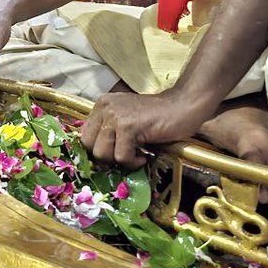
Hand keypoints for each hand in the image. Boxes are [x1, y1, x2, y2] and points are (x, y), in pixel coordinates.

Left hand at [79, 89, 203, 166]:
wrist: (183, 106)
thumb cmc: (157, 117)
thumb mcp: (126, 118)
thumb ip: (109, 131)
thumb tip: (95, 158)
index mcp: (102, 105)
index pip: (84, 135)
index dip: (98, 150)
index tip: (114, 155)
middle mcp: (105, 108)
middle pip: (88, 146)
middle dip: (107, 157)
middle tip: (126, 155)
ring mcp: (116, 116)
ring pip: (102, 153)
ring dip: (121, 160)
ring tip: (137, 154)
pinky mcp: (129, 126)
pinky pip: (121, 157)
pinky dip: (133, 162)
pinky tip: (145, 155)